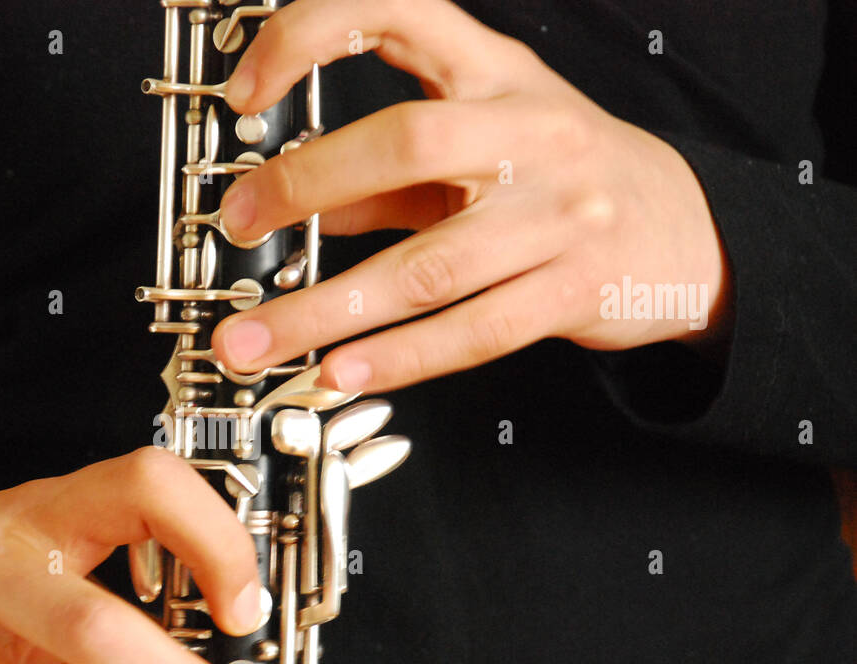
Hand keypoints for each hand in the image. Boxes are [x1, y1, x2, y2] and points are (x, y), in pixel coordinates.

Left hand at [212, 0, 732, 392]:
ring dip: (326, 309)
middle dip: (304, 185)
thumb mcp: (476, 147)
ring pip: (429, 265)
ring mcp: (559, 213)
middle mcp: (530, 131)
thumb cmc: (560, 176)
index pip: (395, 11)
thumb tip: (295, 209)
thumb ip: (383, 178)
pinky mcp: (575, 289)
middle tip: (236, 227)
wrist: (682, 230)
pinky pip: (473, 330)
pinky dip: (398, 357)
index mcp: (494, 73)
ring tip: (254, 343)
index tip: (245, 92)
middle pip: (407, 143)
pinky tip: (338, 372)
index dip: (310, 35)